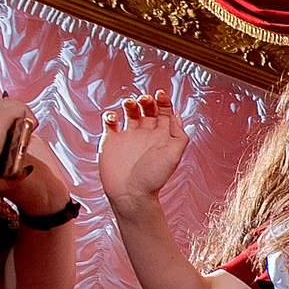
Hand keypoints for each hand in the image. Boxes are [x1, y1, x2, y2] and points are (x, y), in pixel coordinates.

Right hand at [96, 92, 186, 208]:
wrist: (130, 194)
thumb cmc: (153, 178)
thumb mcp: (173, 155)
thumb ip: (178, 135)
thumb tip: (176, 115)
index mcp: (162, 136)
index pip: (164, 112)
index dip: (163, 101)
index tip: (159, 94)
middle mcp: (146, 134)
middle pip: (147, 109)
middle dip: (146, 100)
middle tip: (144, 100)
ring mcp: (128, 136)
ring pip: (129, 112)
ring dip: (130, 103)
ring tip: (129, 104)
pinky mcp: (111, 140)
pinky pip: (110, 122)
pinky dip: (110, 115)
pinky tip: (114, 118)